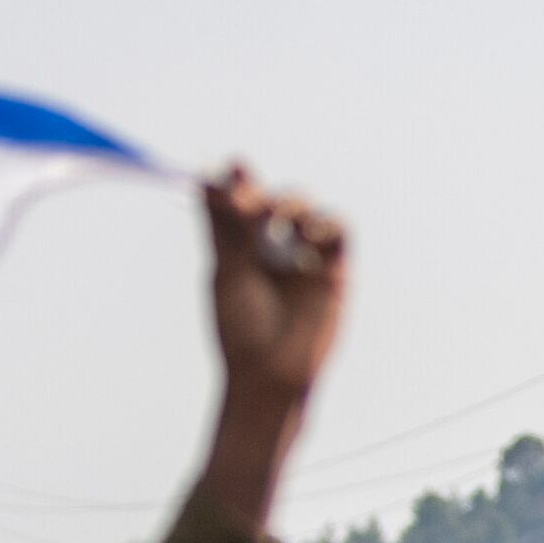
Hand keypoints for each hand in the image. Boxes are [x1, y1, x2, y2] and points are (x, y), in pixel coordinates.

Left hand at [187, 165, 351, 542]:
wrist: (271, 374)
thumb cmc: (241, 328)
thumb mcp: (227, 272)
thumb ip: (223, 227)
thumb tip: (204, 178)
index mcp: (241, 244)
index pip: (242, 198)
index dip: (239, 178)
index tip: (233, 167)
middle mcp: (273, 245)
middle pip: (275, 197)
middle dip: (263, 194)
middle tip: (249, 205)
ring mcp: (305, 256)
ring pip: (307, 206)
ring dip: (293, 204)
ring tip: (281, 223)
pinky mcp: (335, 268)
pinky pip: (338, 228)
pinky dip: (326, 222)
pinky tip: (309, 236)